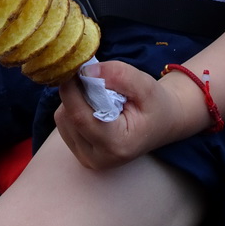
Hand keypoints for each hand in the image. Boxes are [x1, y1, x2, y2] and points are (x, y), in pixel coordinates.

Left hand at [54, 61, 186, 169]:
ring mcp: (87, 159)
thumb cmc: (155, 105)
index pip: (80, 117)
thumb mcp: (146, 85)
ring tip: (98, 95)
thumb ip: (119, 75)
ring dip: (73, 100)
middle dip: (74, 91)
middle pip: (68, 117)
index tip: (73, 66)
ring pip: (63, 119)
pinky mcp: (80, 153)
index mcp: (116, 145)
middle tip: (92, 77)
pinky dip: (73, 108)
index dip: (71, 89)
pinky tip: (92, 105)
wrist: (161, 124)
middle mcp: (98, 158)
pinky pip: (64, 124)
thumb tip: (85, 71)